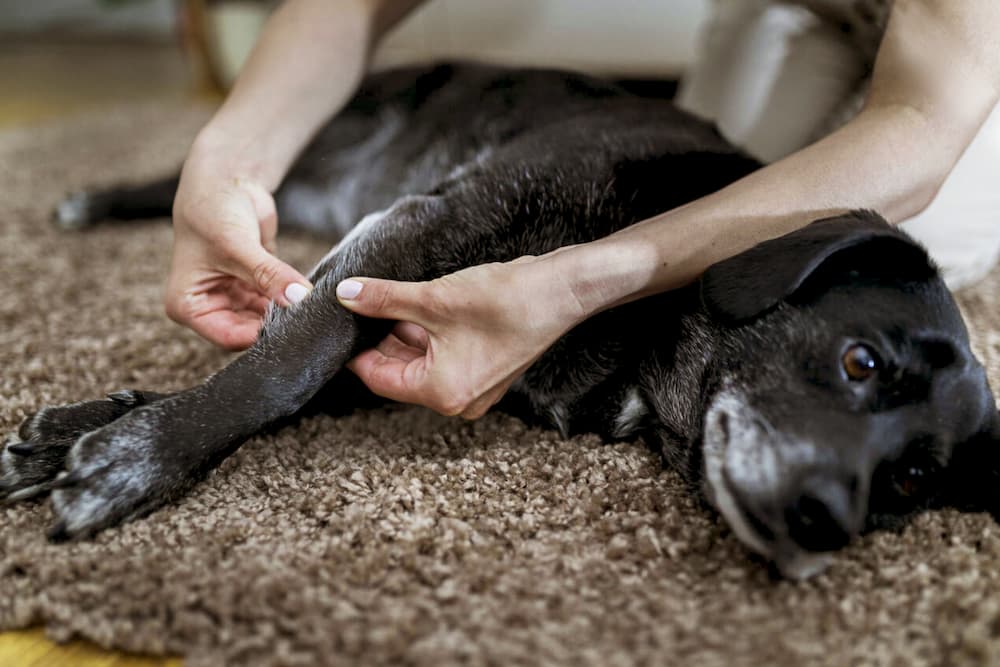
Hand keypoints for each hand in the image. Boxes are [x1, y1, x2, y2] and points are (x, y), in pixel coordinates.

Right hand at [166, 149, 311, 349]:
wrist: (225, 181)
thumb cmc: (212, 211)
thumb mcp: (237, 246)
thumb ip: (268, 275)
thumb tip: (298, 298)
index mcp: (188, 306)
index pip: (228, 337)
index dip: (260, 335)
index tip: (292, 325)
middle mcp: (209, 306)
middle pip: (248, 331)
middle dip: (276, 325)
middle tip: (307, 319)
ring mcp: (233, 298)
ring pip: (265, 319)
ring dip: (286, 313)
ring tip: (310, 307)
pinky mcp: (254, 286)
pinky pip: (276, 303)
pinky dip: (291, 300)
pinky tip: (309, 297)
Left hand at [336, 257, 585, 417]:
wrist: (562, 291)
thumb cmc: (504, 300)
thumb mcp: (433, 298)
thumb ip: (383, 299)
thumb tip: (344, 295)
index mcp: (442, 394)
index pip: (379, 378)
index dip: (354, 350)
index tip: (336, 324)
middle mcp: (458, 400)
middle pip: (399, 371)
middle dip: (379, 338)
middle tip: (357, 306)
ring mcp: (474, 387)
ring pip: (420, 361)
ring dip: (403, 333)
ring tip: (387, 299)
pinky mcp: (486, 370)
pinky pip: (443, 356)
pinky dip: (427, 334)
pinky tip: (417, 304)